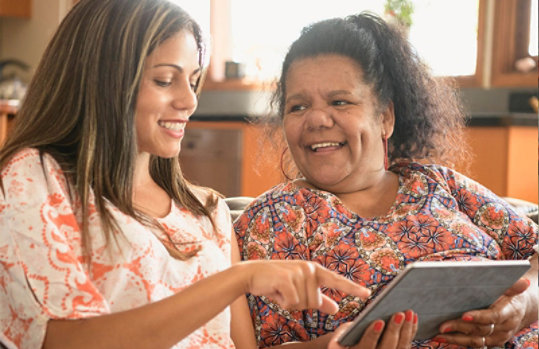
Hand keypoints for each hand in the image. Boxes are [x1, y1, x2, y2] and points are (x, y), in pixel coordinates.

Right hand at [242, 260, 370, 313]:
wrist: (252, 274)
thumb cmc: (277, 283)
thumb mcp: (300, 290)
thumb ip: (319, 299)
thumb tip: (336, 309)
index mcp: (315, 270)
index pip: (337, 281)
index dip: (352, 289)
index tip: (368, 294)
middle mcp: (309, 269)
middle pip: (314, 302)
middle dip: (300, 304)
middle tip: (287, 292)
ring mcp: (298, 272)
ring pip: (302, 304)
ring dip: (290, 303)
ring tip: (281, 290)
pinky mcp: (286, 279)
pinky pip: (291, 303)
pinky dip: (282, 302)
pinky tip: (275, 291)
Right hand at [328, 310, 417, 348]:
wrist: (353, 346)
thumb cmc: (346, 337)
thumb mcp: (341, 334)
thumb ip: (343, 335)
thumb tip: (351, 331)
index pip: (366, 346)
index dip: (373, 335)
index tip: (379, 322)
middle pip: (387, 348)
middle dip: (394, 330)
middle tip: (399, 314)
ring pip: (400, 348)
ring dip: (407, 330)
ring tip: (409, 312)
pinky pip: (406, 345)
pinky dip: (411, 331)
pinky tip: (413, 317)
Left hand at [435, 278, 530, 346]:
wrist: (519, 308)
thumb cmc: (510, 294)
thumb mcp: (512, 287)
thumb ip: (513, 284)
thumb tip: (524, 282)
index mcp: (509, 312)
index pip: (494, 316)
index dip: (479, 317)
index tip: (464, 315)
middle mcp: (504, 328)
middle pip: (481, 330)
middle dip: (460, 328)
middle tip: (443, 325)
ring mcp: (496, 337)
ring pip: (476, 341)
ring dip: (455, 339)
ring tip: (438, 335)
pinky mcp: (488, 342)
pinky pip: (472, 344)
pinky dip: (456, 342)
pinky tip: (440, 338)